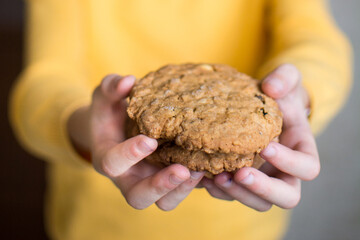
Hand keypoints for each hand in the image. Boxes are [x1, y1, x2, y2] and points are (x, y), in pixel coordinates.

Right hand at [68, 74, 203, 210]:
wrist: (118, 128)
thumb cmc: (111, 111)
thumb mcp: (106, 96)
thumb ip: (111, 88)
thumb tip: (128, 81)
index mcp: (108, 158)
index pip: (112, 164)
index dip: (129, 155)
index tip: (148, 140)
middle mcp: (128, 177)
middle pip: (139, 197)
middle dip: (160, 186)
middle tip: (182, 170)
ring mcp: (149, 182)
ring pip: (164, 202)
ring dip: (182, 190)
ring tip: (200, 170)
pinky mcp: (167, 181)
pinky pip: (181, 192)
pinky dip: (196, 185)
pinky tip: (210, 169)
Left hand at [200, 64, 319, 210]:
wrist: (259, 105)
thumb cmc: (277, 94)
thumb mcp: (286, 79)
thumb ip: (285, 78)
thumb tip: (272, 87)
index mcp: (301, 151)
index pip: (307, 167)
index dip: (289, 162)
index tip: (266, 147)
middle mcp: (284, 172)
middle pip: (286, 196)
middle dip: (263, 188)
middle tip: (240, 173)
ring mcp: (263, 180)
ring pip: (258, 202)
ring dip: (238, 194)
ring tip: (217, 177)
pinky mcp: (241, 181)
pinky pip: (233, 196)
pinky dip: (219, 191)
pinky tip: (203, 178)